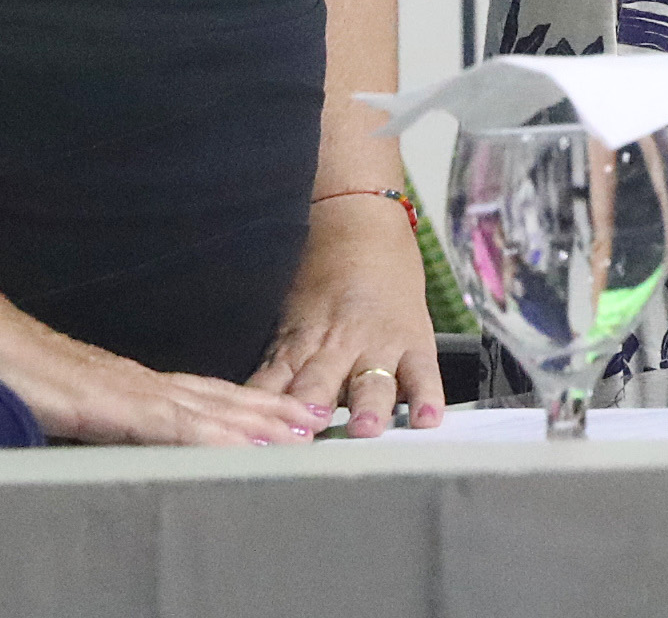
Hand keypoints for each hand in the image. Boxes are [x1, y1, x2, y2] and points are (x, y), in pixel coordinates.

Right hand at [0, 299, 332, 448]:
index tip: (290, 418)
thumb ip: (91, 416)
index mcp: (126, 383)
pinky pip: (156, 421)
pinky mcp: (96, 401)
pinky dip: (199, 432)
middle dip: (269, 412)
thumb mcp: (57, 402)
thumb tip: (112, 435)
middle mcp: (132, 381)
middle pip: (214, 398)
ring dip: (251, 423)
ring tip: (297, 433)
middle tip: (320, 422)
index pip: (200, 397)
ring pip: (199, 409)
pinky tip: (228, 443)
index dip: (248, 408)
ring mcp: (118, 388)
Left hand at [249, 193, 447, 437]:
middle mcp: (336, 349)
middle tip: (307, 436)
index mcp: (298, 345)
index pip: (274, 388)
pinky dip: (426, 396)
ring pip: (371, 382)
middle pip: (319, 386)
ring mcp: (378, 345)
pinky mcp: (415, 342)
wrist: (362, 225)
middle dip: (311, 412)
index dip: (264, 415)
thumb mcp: (288, 320)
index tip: (257, 443)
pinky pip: (423, 373)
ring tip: (364, 428)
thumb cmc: (320, 278)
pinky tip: (425, 417)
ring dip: (366, 406)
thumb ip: (275, 368)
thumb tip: (241, 412)